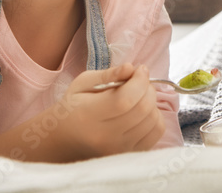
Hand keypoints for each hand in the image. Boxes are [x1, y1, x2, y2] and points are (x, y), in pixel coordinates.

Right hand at [50, 63, 165, 158]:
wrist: (65, 139)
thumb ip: (108, 74)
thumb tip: (131, 68)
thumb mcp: (83, 83)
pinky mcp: (130, 154)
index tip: (140, 69)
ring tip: (139, 95)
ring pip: (153, 120)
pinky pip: (156, 132)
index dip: (139, 81)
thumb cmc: (73, 107)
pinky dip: (155, 117)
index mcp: (89, 116)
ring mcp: (119, 149)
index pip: (125, 99)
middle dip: (148, 88)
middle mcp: (106, 137)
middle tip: (139, 80)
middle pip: (142, 110)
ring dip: (152, 102)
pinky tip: (142, 111)